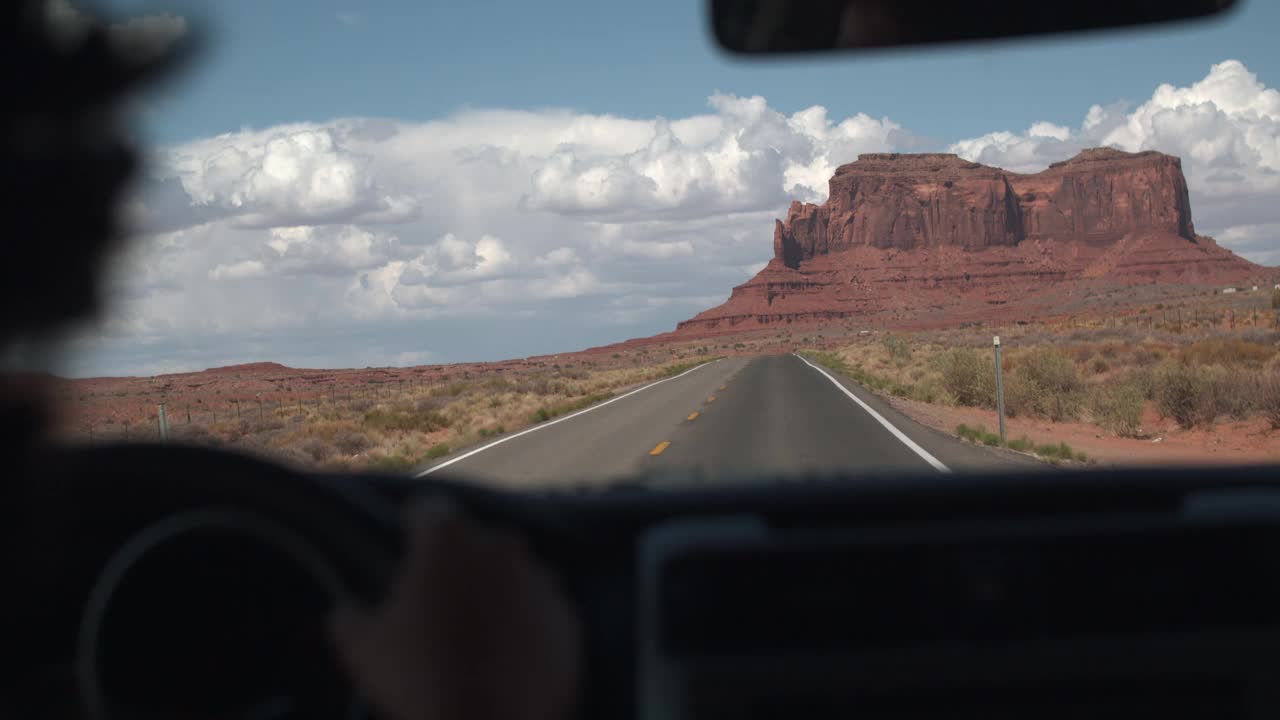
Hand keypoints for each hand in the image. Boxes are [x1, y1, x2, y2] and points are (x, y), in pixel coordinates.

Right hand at [329, 500, 580, 719]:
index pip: (425, 511)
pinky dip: (524, 623)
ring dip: (493, 592)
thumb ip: (350, 615)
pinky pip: (539, 609)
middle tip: (436, 603)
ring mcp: (542, 579)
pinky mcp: (567, 616)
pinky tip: (505, 654)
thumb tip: (347, 608)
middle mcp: (502, 544)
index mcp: (449, 538)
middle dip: (455, 564)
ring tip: (474, 633)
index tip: (403, 547)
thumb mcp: (361, 648)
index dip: (410, 528)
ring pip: (509, 574)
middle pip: (471, 542)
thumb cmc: (420, 678)